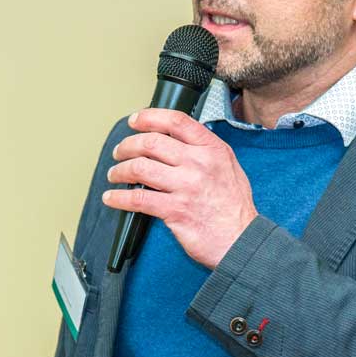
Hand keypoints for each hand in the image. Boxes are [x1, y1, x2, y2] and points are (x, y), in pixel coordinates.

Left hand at [102, 109, 257, 268]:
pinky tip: (112, 198)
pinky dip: (119, 198)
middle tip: (120, 151)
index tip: (135, 120)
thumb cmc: (234, 206)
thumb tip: (176, 139)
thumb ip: (204, 150)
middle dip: (127, 145)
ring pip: (140, 168)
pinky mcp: (174, 210)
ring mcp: (186, 187)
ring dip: (120, 170)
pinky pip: (138, 199)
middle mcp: (198, 164)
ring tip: (115, 174)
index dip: (149, 117)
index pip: (176, 121)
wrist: (242, 239)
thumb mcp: (228, 165)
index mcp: (212, 149)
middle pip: (151, 142)